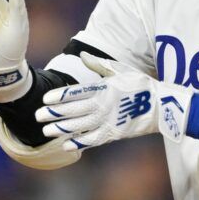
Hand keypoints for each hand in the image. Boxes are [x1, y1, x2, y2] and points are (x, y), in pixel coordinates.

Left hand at [36, 52, 193, 150]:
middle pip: (74, 110)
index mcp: (104, 88)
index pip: (76, 92)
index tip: (45, 99)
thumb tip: (82, 55)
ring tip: (46, 131)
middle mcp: (103, 104)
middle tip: (38, 116)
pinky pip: (93, 140)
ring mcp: (108, 120)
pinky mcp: (114, 133)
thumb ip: (99, 65)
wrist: (160, 105)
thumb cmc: (140, 85)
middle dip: (54, 113)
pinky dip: (79, 142)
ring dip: (61, 129)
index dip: (59, 96)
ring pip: (80, 126)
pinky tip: (66, 145)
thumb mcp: (120, 70)